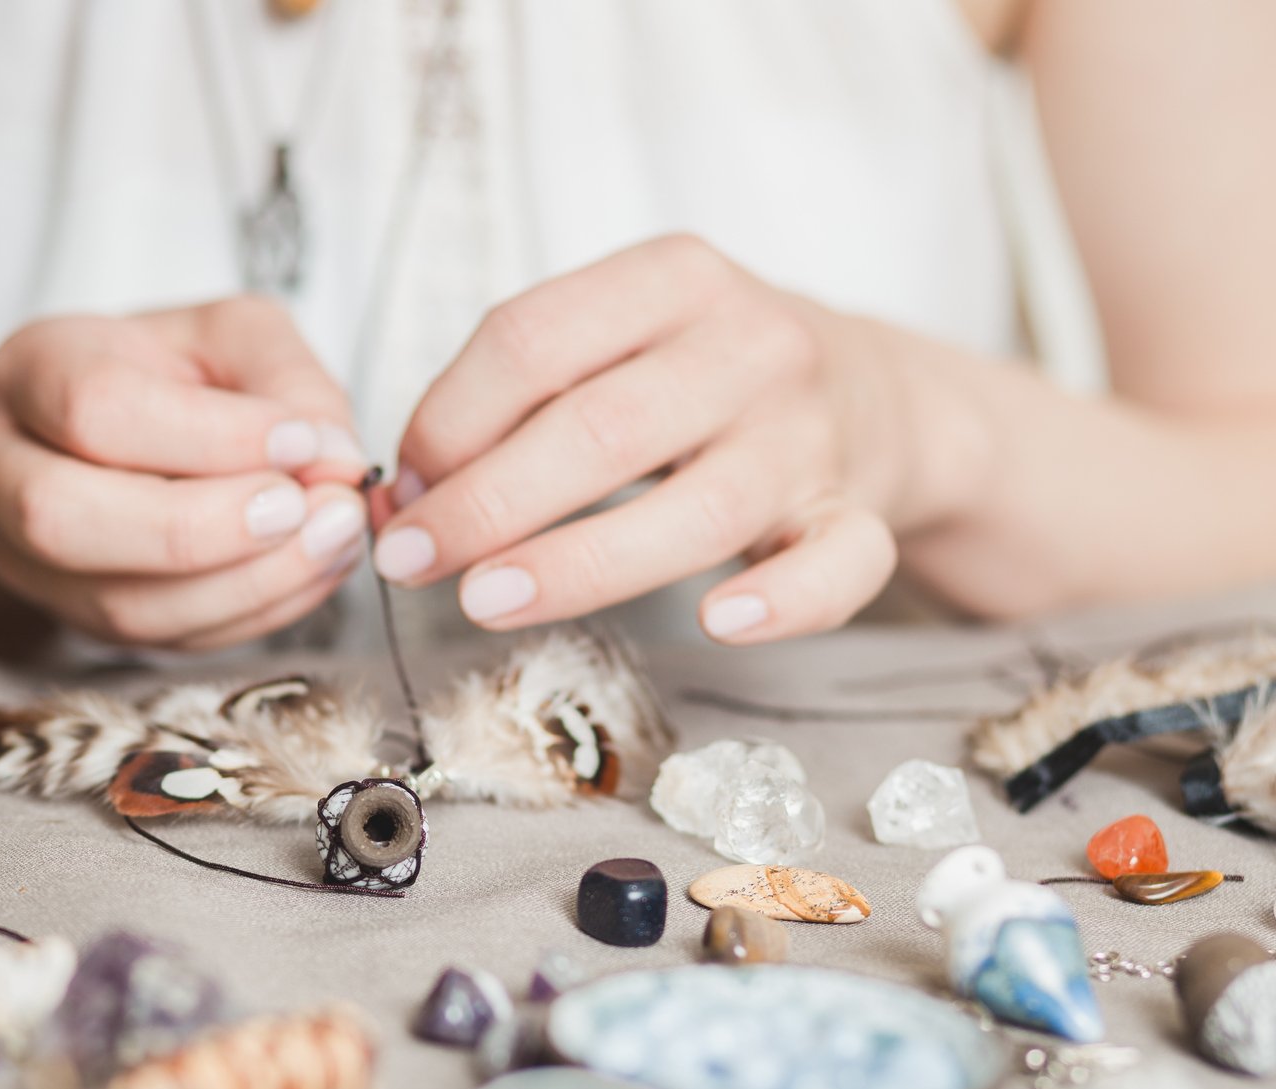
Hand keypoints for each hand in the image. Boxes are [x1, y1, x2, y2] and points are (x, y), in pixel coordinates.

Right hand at [0, 296, 370, 650]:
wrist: (102, 441)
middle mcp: (2, 467)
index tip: (304, 440)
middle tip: (305, 507)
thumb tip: (332, 455)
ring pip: (116, 604)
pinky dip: (249, 615)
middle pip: (65, 518)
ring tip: (328, 542)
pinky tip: (306, 574)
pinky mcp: (76, 618)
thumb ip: (287, 379)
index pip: (97, 407)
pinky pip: (161, 640)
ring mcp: (26, 557)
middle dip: (204, 528)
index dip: (210, 435)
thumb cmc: (172, 378)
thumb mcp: (232, 337)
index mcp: (33, 368)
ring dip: (243, 585)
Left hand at [375, 235, 914, 643]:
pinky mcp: (853, 514)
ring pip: (700, 510)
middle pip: (600, 429)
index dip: (446, 420)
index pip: (532, 339)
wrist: (874, 392)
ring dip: (579, 564)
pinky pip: (838, 564)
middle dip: (485, 504)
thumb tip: (407, 492)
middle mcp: (750, 346)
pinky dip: (782, 601)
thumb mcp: (618, 339)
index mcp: (673, 279)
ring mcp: (809, 435)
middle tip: (410, 562)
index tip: (401, 489)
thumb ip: (517, 398)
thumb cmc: (703, 376)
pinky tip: (717, 622)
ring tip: (486, 602)